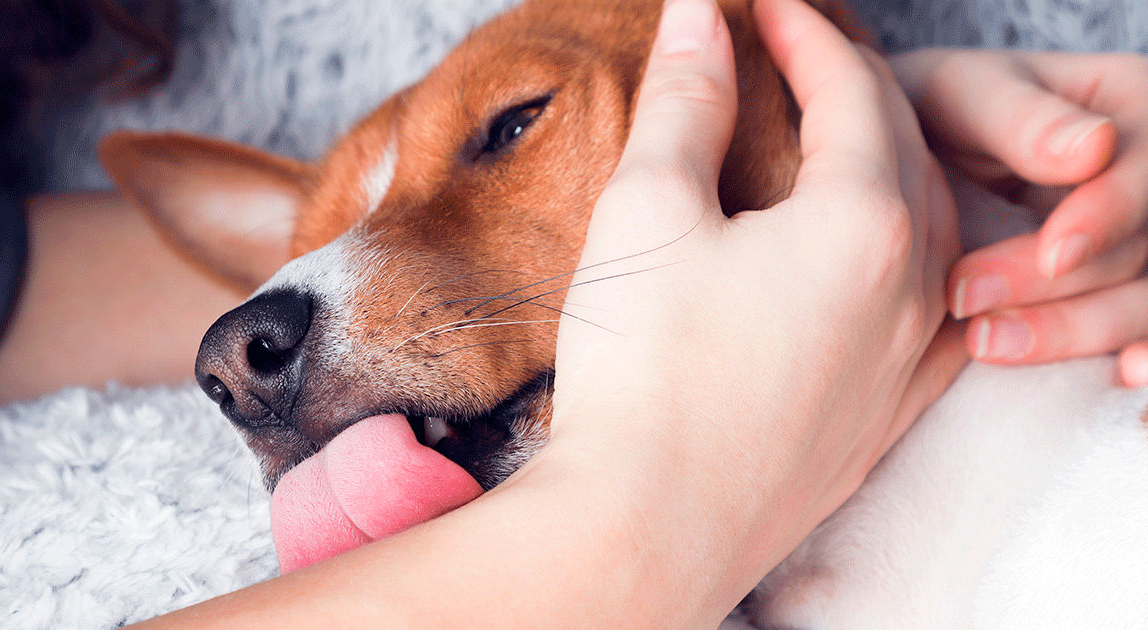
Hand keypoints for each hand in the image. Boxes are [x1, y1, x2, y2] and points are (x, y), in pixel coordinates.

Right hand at [549, 0, 962, 618]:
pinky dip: (910, 258)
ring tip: (838, 143)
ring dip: (889, 166)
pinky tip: (887, 262)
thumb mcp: (650, 210)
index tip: (762, 5)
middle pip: (903, 150)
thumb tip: (699, 17)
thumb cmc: (642, 369)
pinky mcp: (884, 419)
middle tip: (795, 55)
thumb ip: (686, 102)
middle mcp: (910, 290)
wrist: (645, 525)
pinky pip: (932, 314)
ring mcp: (907, 363)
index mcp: (861, 224)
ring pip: (929, 229)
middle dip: (852, 87)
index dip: (805, 33)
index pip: (851, 91)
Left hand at [891, 49, 1147, 385]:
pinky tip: (1122, 381)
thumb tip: (1093, 148)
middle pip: (1143, 246)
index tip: (1055, 254)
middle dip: (1064, 287)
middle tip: (970, 308)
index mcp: (1132, 108)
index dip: (1108, 215)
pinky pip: (1140, 328)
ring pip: (1143, 299)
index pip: (1145, 168)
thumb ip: (1020, 119)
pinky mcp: (1114, 290)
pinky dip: (1139, 356)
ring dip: (1078, 331)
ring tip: (988, 345)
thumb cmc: (937, 108)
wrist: (906, 154)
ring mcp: (1138, 239)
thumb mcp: (965, 94)